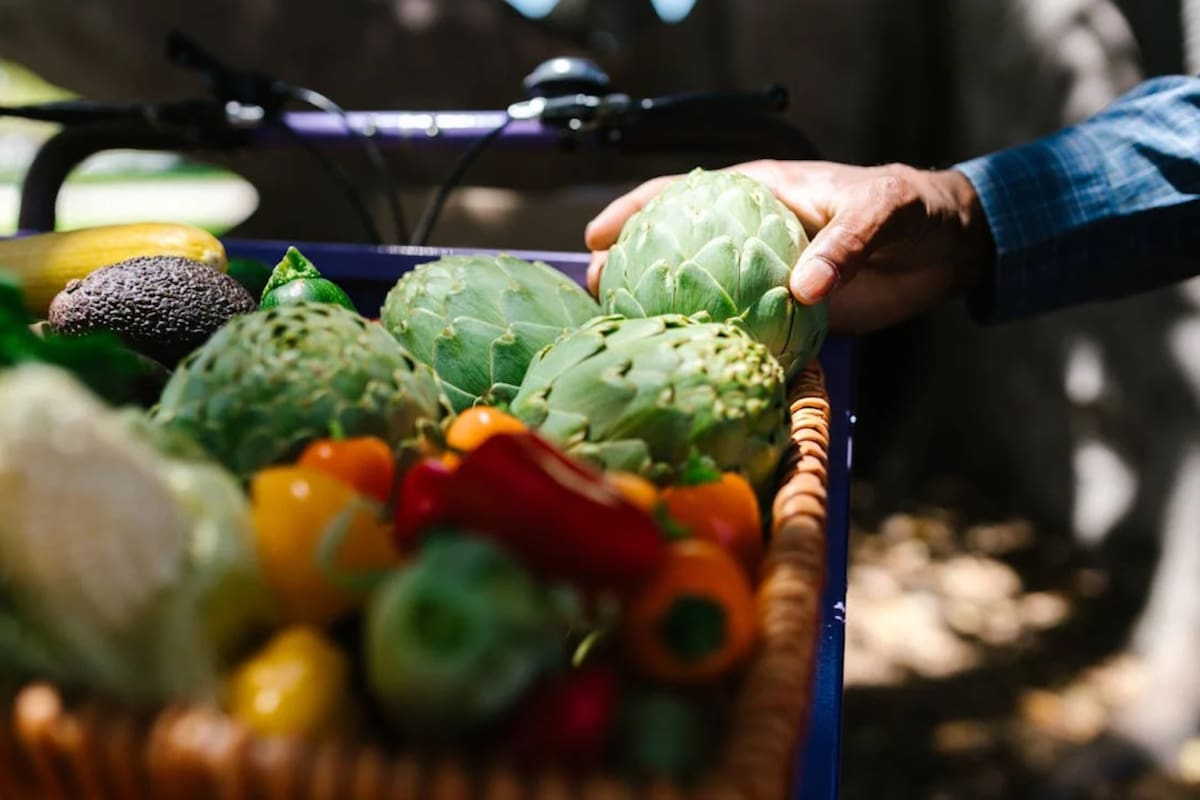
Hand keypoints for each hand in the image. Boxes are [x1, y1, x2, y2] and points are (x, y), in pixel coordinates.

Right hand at [584, 160, 994, 333]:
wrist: (946, 250)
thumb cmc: (910, 209)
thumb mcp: (879, 211)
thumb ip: (842, 243)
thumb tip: (801, 289)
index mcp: (759, 196)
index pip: (681, 194)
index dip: (632, 211)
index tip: (595, 237)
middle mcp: (750, 238)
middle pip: (675, 250)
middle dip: (629, 268)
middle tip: (595, 294)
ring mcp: (764, 279)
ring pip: (701, 296)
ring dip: (664, 313)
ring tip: (627, 335)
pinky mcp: (787, 316)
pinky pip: (742, 332)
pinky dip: (717, 347)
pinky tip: (692, 367)